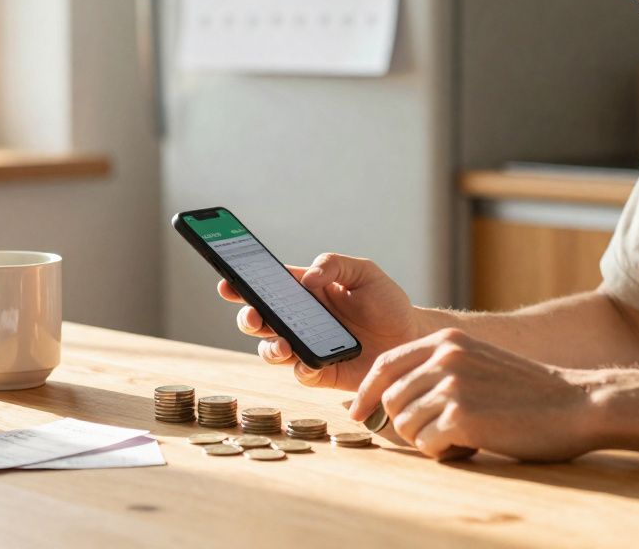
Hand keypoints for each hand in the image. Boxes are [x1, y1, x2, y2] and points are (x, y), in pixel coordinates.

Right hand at [217, 253, 426, 390]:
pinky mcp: (321, 372)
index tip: (227, 280)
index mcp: (304, 291)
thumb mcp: (365, 272)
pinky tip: (308, 362)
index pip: (267, 285)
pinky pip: (300, 373)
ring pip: (271, 349)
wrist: (411, 338)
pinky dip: (300, 368)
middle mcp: (300, 319)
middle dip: (248, 317)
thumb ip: (335, 265)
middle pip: (259, 319)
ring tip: (282, 344)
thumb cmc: (387, 302)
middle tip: (253, 315)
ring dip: (269, 346)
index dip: (242, 283)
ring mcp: (307, 347)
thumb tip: (307, 278)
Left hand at [348, 328, 602, 460]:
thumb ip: (438, 370)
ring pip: (406, 426)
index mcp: (446, 341)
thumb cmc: (528, 392)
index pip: (385, 364)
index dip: (366, 392)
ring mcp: (451, 385)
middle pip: (391, 400)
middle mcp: (444, 357)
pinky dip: (446, 452)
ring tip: (465, 437)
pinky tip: (474, 445)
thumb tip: (388, 400)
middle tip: (442, 434)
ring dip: (430, 441)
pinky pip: (428, 445)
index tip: (358, 413)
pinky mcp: (461, 416)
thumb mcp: (478, 362)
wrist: (576, 404)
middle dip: (407, 425)